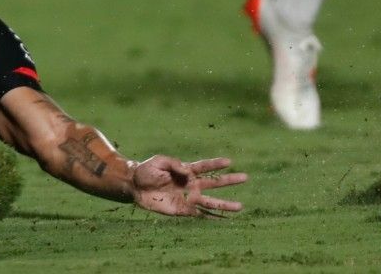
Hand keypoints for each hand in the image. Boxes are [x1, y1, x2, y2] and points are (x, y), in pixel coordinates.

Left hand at [129, 155, 246, 216]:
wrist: (134, 186)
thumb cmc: (146, 171)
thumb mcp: (159, 161)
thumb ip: (175, 164)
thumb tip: (189, 174)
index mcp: (185, 170)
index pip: (204, 166)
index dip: (216, 164)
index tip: (229, 161)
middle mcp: (191, 184)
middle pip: (214, 183)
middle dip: (229, 180)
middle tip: (246, 177)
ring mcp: (188, 197)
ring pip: (211, 202)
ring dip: (225, 205)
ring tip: (241, 207)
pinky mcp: (183, 209)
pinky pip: (200, 215)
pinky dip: (212, 218)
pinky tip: (224, 220)